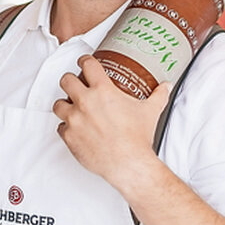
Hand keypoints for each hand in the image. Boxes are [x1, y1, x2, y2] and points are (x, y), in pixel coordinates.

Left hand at [53, 56, 170, 189]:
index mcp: (103, 91)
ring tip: (71, 108)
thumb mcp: (150, 111)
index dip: (85, 61)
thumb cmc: (137, 138)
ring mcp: (74, 120)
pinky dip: (67, 127)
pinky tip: (75, 129)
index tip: (84, 62)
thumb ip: (158, 95)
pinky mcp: (69, 137)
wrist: (128, 163)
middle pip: (66, 80)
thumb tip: (165, 86)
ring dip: (64, 104)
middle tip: (75, 84)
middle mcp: (85, 102)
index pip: (87, 65)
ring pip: (58, 104)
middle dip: (70, 81)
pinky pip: (61, 127)